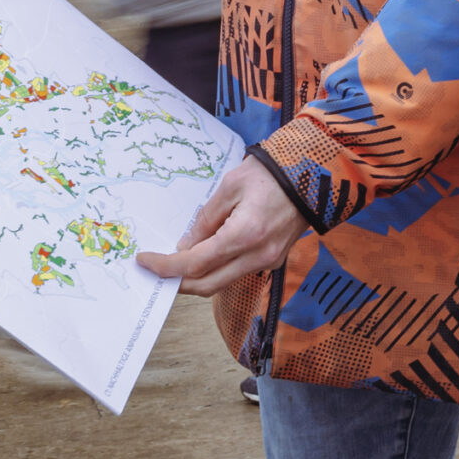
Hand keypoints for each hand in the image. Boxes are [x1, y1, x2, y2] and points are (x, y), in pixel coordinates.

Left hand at [136, 156, 308, 296]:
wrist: (313, 174)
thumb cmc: (271, 173)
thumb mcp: (229, 186)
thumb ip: (205, 219)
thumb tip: (185, 246)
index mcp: (244, 235)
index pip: (195, 263)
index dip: (167, 266)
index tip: (146, 261)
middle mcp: (257, 256)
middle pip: (208, 284)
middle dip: (178, 281)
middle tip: (156, 270)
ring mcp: (268, 261)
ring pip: (223, 281)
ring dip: (197, 276)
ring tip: (176, 260)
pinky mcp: (273, 259)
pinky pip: (238, 271)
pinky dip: (217, 268)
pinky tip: (205, 252)